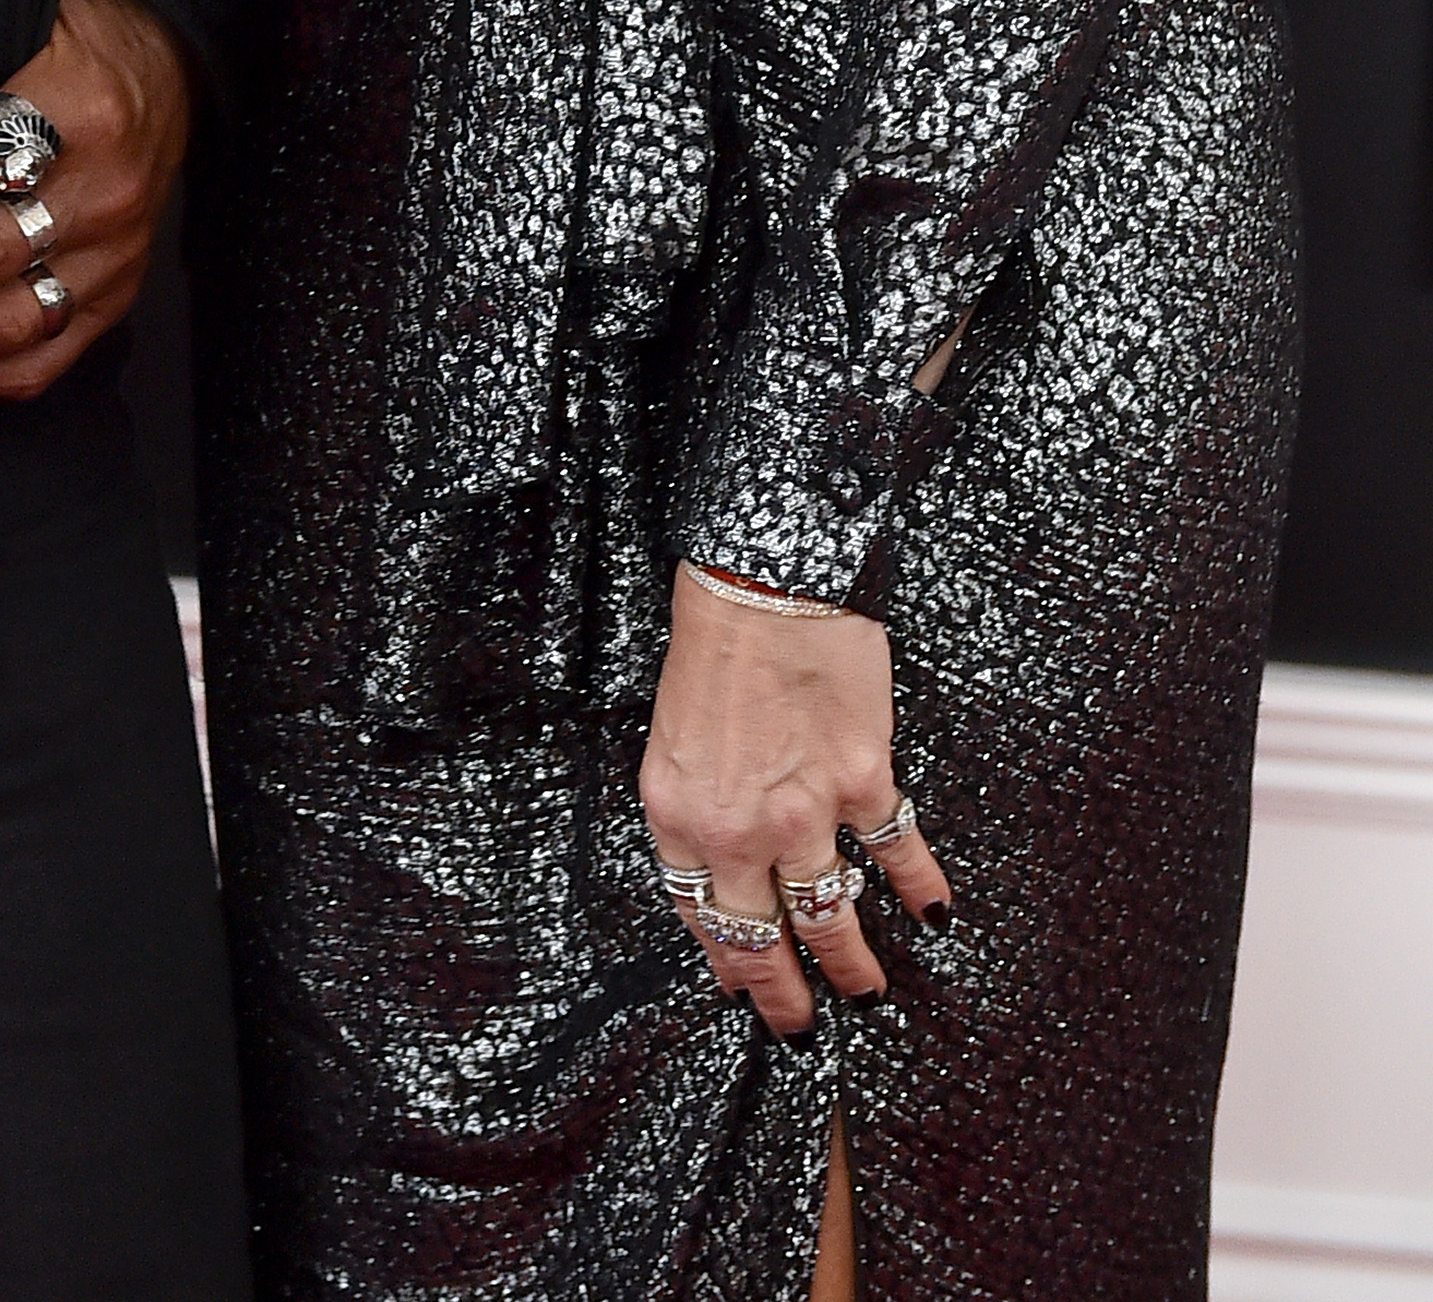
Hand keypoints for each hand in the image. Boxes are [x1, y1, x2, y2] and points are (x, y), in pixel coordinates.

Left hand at [638, 562, 954, 1034]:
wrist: (761, 579)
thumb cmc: (713, 640)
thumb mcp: (674, 734)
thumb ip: (699, 805)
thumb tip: (727, 862)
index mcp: (678, 814)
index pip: (700, 917)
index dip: (727, 963)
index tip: (743, 990)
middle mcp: (737, 828)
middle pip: (764, 940)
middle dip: (784, 996)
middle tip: (801, 1029)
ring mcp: (803, 812)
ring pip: (831, 920)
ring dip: (852, 967)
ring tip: (866, 993)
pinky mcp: (862, 782)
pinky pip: (895, 855)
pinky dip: (919, 889)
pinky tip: (933, 914)